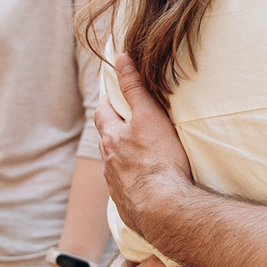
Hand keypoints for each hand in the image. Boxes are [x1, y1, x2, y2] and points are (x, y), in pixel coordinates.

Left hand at [93, 53, 196, 240]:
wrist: (163, 208)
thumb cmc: (158, 160)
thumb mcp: (148, 116)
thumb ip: (134, 87)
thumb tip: (120, 59)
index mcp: (112, 139)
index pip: (103, 115)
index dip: (107, 103)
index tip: (111, 96)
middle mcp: (108, 163)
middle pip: (106, 141)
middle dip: (113, 131)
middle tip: (123, 124)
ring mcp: (116, 186)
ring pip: (115, 167)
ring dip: (122, 159)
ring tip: (136, 156)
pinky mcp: (128, 206)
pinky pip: (126, 190)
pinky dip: (132, 183)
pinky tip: (143, 186)